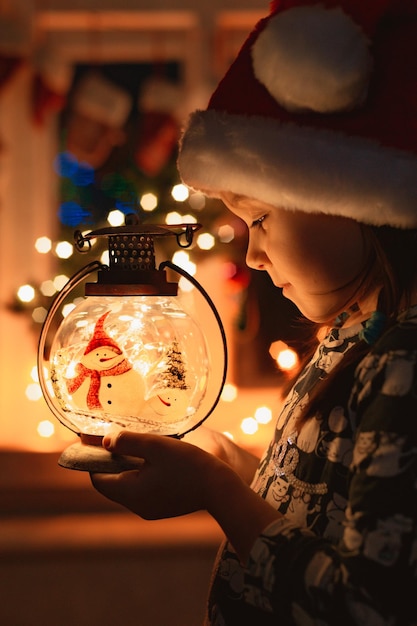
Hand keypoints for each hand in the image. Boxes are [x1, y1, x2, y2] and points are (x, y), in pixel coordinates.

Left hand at [91, 429, 280, 561]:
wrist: (220, 488)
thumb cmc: (188, 465)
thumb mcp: (156, 447)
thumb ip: (127, 442)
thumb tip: (104, 441)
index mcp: (130, 493)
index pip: (97, 477)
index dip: (91, 457)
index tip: (90, 437)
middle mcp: (136, 506)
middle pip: (111, 481)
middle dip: (108, 459)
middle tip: (110, 435)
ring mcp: (150, 508)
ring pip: (127, 485)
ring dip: (124, 465)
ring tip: (130, 442)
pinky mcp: (163, 506)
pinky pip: (142, 489)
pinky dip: (138, 473)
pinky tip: (149, 457)